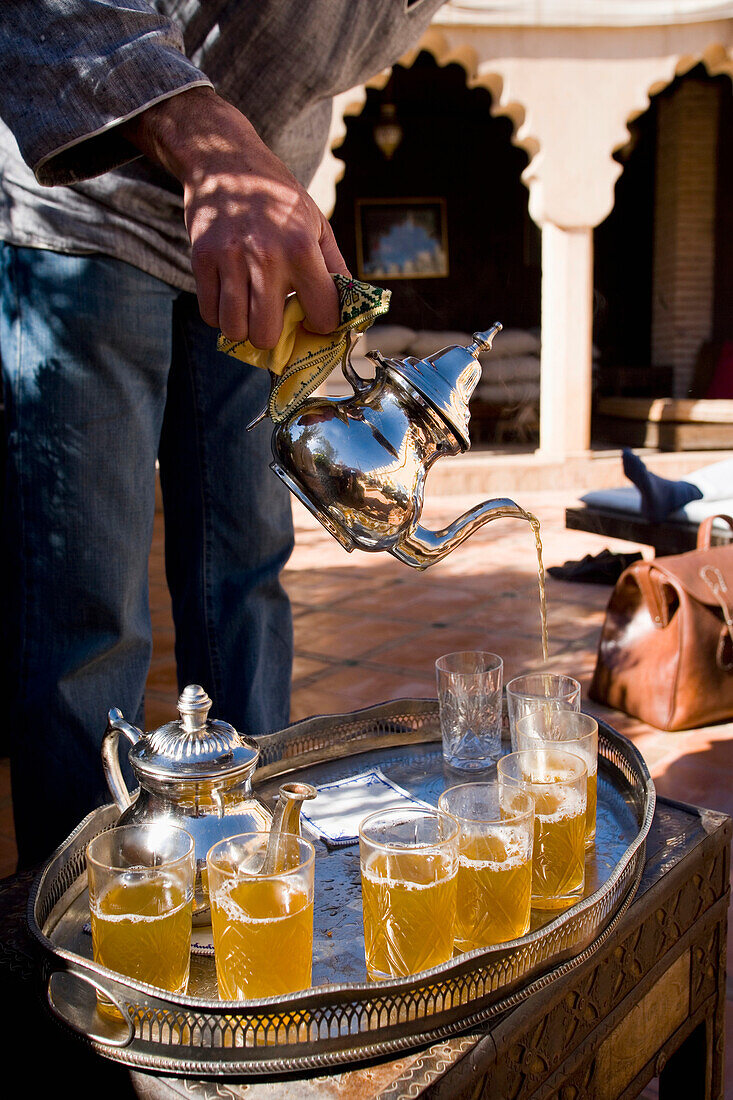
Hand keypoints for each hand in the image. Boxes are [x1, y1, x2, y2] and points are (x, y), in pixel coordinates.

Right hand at [122, 87, 349, 346]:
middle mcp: (265, 256)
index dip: (321, 324)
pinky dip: (219, 315)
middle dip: (274, 336)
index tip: (314, 316)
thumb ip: (336, 270)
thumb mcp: (318, 225)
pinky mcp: (201, 258)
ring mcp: (230, 258)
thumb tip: (351, 314)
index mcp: (302, 248)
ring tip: (250, 310)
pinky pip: (208, 313)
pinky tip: (230, 297)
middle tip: (276, 318)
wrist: (226, 160)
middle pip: (266, 336)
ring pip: (234, 330)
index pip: (322, 316)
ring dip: (244, 328)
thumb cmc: (277, 198)